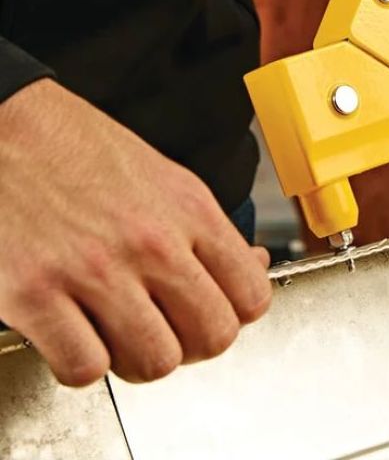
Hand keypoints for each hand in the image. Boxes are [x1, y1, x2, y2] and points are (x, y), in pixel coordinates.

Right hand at [0, 79, 271, 385]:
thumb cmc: (81, 151)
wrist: (6, 129)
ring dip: (139, 358)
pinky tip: (77, 332)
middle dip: (193, 344)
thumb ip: (209, 231)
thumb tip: (252, 266)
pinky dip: (82, 363)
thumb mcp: (166, 179)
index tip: (216, 313)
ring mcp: (94, 270)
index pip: (251, 295)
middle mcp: (150, 241)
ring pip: (155, 362)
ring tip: (119, 331)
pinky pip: (85, 369)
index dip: (235, 315)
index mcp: (189, 209)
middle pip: (212, 337)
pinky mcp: (35, 296)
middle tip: (168, 329)